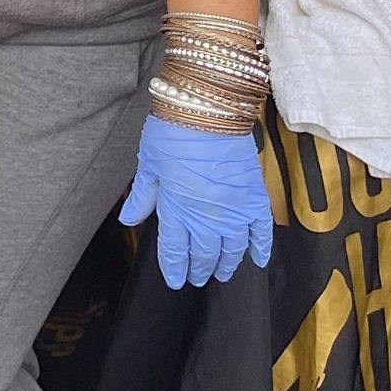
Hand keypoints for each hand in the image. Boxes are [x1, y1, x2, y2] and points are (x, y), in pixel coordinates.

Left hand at [121, 115, 272, 286]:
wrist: (210, 109)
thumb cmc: (173, 132)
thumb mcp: (149, 164)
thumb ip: (142, 196)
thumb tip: (129, 219)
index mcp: (177, 209)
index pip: (175, 251)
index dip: (175, 269)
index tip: (175, 281)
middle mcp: (207, 217)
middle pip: (204, 254)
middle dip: (200, 269)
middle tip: (198, 279)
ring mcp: (235, 210)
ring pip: (232, 249)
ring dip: (227, 264)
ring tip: (221, 273)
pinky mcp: (255, 198)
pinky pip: (262, 232)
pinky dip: (261, 248)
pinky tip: (257, 260)